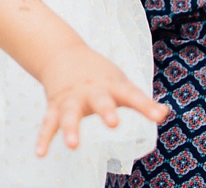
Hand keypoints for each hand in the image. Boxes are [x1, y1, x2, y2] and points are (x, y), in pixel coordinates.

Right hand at [35, 44, 167, 156]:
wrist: (61, 52)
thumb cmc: (98, 74)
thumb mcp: (121, 83)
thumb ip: (141, 101)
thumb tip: (165, 114)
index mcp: (111, 85)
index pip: (132, 95)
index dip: (146, 106)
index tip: (159, 115)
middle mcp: (91, 90)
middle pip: (99, 100)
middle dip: (106, 111)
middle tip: (113, 123)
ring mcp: (71, 98)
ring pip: (70, 113)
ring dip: (70, 128)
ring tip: (73, 145)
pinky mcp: (55, 105)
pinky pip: (48, 124)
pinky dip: (43, 138)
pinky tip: (40, 153)